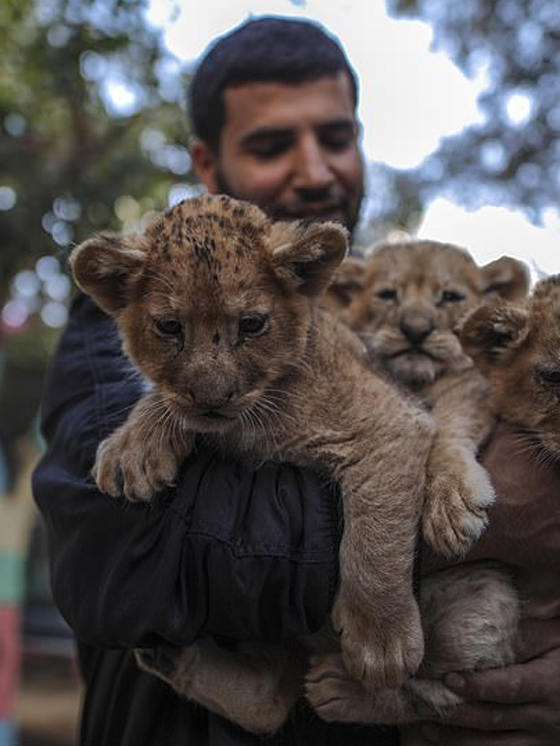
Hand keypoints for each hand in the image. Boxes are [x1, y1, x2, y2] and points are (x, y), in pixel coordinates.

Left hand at [418, 618, 559, 745]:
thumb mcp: (554, 639)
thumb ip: (522, 637)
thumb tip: (482, 634)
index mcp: (547, 684)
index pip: (509, 688)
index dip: (479, 686)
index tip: (449, 679)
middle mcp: (544, 717)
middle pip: (494, 719)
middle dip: (455, 713)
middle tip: (421, 703)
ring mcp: (542, 739)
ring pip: (495, 745)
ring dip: (458, 740)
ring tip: (426, 729)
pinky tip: (449, 744)